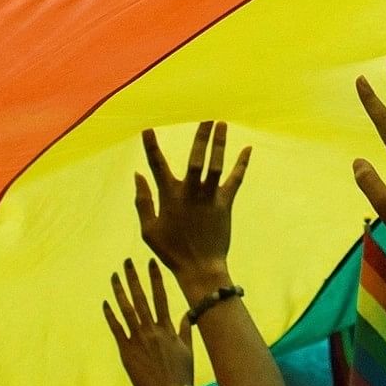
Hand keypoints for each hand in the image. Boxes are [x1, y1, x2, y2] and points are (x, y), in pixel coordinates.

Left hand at [102, 257, 195, 385]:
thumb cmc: (181, 375)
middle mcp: (151, 330)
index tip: (151, 262)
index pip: (160, 296)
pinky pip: (116, 329)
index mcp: (167, 328)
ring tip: (114, 276)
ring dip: (120, 291)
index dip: (155, 278)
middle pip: (141, 298)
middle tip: (127, 261)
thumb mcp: (187, 350)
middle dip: (134, 278)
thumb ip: (184, 330)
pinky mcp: (126, 352)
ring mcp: (138, 340)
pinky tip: (105, 303)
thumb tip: (185, 314)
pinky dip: (110, 315)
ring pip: (126, 309)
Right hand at [138, 121, 250, 295]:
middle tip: (205, 117)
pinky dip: (241, 165)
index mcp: (170, 197)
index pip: (157, 166)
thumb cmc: (171, 251)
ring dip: (219, 144)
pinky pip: (235, 181)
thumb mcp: (148, 230)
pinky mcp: (225, 204)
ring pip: (215, 165)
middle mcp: (191, 192)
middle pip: (196, 158)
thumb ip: (142, 201)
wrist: (200, 268)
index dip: (152, 147)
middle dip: (200, 137)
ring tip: (221, 123)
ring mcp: (210, 197)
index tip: (148, 129)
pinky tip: (248, 149)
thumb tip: (137, 175)